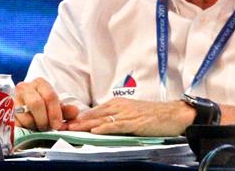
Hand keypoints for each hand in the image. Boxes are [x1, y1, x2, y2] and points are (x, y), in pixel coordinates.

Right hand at [14, 78, 78, 130]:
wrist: (23, 108)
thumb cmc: (42, 108)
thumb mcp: (55, 108)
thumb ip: (65, 111)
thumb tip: (75, 111)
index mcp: (40, 83)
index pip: (50, 96)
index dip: (55, 113)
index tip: (58, 125)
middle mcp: (25, 87)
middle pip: (36, 103)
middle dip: (44, 120)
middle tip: (47, 128)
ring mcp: (14, 98)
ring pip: (26, 115)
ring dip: (34, 125)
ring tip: (38, 127)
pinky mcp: (6, 110)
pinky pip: (17, 123)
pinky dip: (25, 128)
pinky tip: (29, 127)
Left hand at [67, 97, 193, 135]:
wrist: (174, 114)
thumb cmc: (153, 115)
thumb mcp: (130, 113)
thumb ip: (115, 118)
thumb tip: (100, 125)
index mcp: (116, 104)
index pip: (93, 111)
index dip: (79, 118)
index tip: (65, 123)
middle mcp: (119, 107)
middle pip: (94, 115)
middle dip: (77, 121)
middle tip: (61, 126)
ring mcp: (127, 114)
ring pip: (102, 120)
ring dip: (86, 125)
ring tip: (72, 129)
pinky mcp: (135, 122)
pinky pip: (117, 126)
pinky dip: (105, 128)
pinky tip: (95, 131)